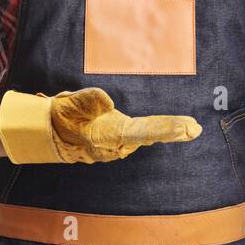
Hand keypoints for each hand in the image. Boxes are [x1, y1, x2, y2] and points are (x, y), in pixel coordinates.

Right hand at [0, 87, 201, 163]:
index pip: (142, 131)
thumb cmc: (59, 116)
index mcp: (108, 135)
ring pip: (146, 135)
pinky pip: (140, 134)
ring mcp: (117, 144)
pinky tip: (172, 130)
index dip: (165, 129)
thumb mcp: (68, 105)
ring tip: (190, 128)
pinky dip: (157, 131)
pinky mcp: (116, 140)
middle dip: (173, 132)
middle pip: (150, 135)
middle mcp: (117, 144)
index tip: (186, 129)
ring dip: (167, 131)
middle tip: (196, 129)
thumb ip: (87, 100)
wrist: (47, 133)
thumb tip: (106, 100)